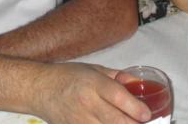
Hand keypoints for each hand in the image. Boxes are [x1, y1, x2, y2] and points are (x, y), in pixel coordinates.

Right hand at [35, 63, 150, 123]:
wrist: (40, 89)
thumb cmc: (68, 76)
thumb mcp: (94, 69)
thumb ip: (118, 78)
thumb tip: (139, 85)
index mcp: (93, 83)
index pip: (118, 97)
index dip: (135, 108)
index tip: (147, 114)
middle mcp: (87, 103)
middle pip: (116, 120)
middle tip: (145, 123)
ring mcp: (80, 121)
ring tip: (129, 123)